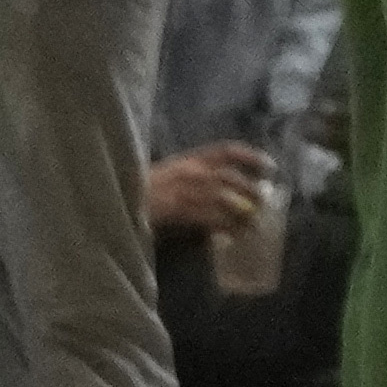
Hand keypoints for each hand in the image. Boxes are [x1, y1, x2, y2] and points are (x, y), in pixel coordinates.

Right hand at [144, 141, 271, 235]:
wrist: (115, 198)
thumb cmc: (144, 187)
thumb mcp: (173, 171)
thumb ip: (199, 174)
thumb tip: (233, 187)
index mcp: (189, 158)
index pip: (227, 150)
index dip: (252, 157)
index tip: (271, 167)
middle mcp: (191, 170)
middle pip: (232, 178)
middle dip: (252, 191)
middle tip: (264, 203)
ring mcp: (185, 189)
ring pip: (225, 199)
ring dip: (243, 213)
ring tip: (254, 224)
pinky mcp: (179, 210)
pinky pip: (211, 218)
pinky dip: (225, 227)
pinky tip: (232, 235)